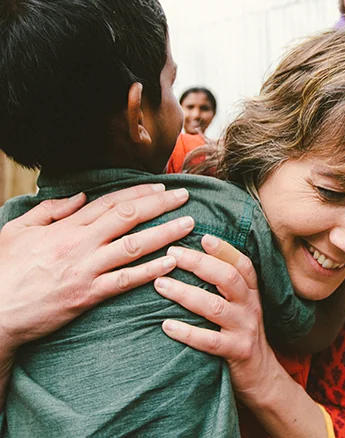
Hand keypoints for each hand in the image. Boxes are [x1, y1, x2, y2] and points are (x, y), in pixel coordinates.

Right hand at [0, 184, 192, 352]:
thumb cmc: (3, 269)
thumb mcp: (18, 229)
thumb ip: (50, 210)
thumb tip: (80, 197)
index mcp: (65, 227)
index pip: (110, 202)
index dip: (138, 192)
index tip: (160, 186)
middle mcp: (80, 245)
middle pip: (128, 218)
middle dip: (159, 204)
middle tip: (184, 196)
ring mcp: (86, 270)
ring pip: (134, 246)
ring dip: (165, 234)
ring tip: (188, 224)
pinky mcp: (88, 295)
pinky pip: (125, 281)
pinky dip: (150, 271)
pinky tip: (172, 262)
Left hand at [155, 236, 279, 403]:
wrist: (262, 375)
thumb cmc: (241, 333)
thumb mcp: (241, 305)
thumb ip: (225, 284)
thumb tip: (193, 256)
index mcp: (251, 292)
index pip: (242, 264)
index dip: (224, 249)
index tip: (202, 236)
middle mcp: (250, 306)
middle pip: (228, 278)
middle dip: (199, 263)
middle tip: (172, 254)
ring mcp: (245, 329)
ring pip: (215, 307)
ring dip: (185, 293)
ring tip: (160, 284)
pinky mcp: (237, 352)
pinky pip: (210, 341)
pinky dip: (187, 332)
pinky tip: (166, 325)